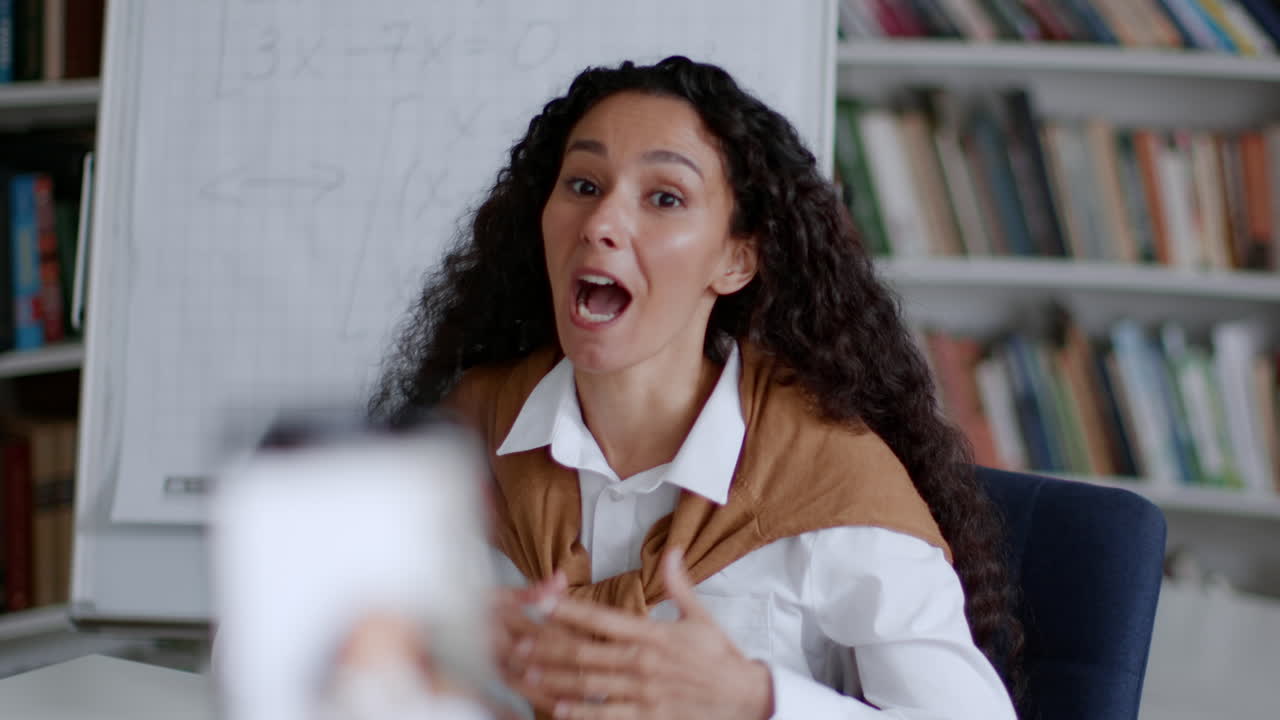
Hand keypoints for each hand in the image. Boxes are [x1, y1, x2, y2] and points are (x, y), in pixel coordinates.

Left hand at [499, 549, 774, 719]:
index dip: (569, 611)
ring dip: (554, 677)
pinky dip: (582, 712)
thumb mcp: (701, 618)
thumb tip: (672, 551)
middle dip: (548, 645)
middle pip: (586, 651)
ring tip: (526, 671)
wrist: (746, 698)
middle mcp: (643, 662)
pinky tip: (557, 708)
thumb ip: (680, 585)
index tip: (542, 602)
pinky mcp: (649, 716)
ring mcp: (644, 692)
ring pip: (590, 684)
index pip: (603, 619)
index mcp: (652, 634)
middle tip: (518, 639)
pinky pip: (609, 716)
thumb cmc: (721, 658)